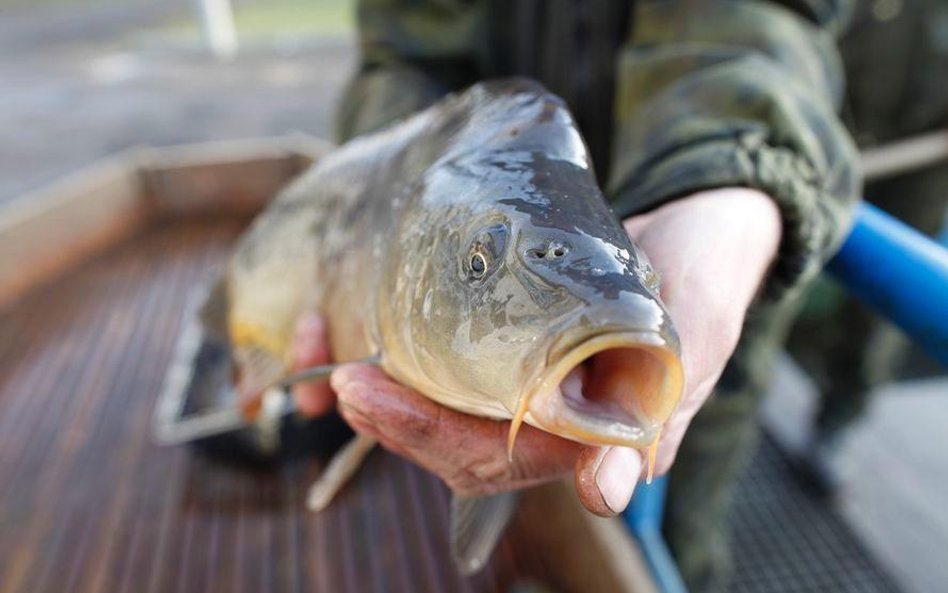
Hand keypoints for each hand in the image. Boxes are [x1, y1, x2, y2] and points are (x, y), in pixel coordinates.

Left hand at [293, 187, 780, 514]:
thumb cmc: (700, 274)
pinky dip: (388, 356)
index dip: (433, 436)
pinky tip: (345, 328)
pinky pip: (434, 371)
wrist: (689, 228)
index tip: (375, 400)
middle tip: (341, 380)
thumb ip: (658, 410)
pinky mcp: (497, 346)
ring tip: (327, 351)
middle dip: (391, 418)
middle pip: (452, 443)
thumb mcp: (692, 333)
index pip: (499, 456)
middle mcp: (544, 422)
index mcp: (588, 435)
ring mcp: (517, 386)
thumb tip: (607, 494)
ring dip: (376, 394)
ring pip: (433, 413)